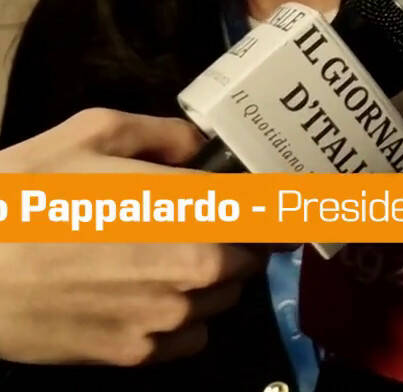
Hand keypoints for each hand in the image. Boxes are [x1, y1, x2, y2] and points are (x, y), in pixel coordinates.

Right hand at [0, 108, 267, 364]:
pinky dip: (181, 322)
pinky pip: (189, 339)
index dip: (284, 205)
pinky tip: (147, 297)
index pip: (275, 212)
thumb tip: (199, 144)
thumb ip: (162, 135)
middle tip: (202, 224)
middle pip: (251, 258)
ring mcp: (167, 319)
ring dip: (210, 282)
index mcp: (197, 212)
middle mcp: (196, 270)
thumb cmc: (27, 196)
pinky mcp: (134, 356)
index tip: (286, 199)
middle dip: (237, 241)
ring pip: (222, 301)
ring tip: (165, 260)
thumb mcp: (92, 134)